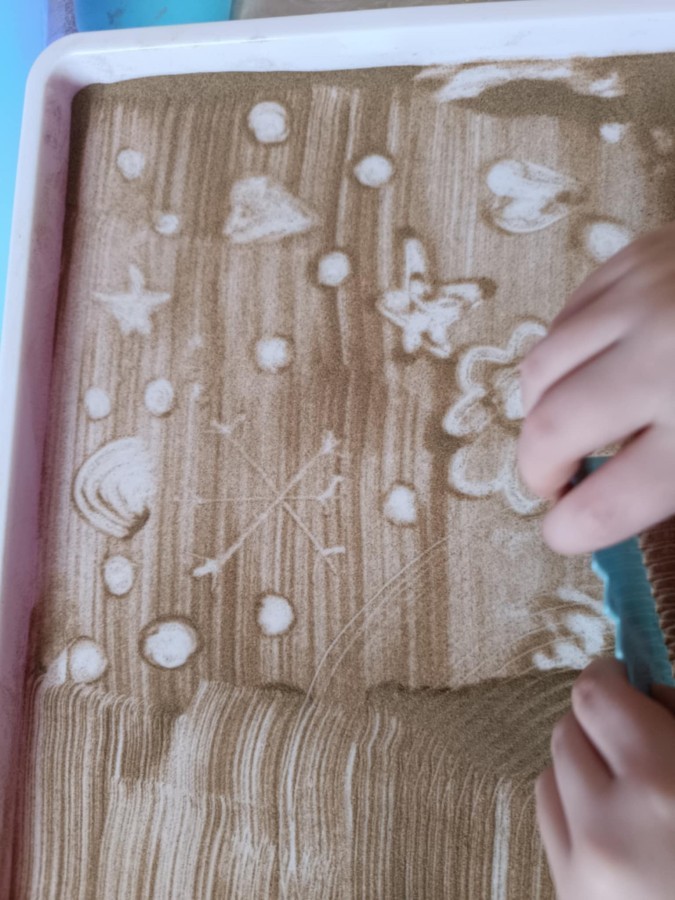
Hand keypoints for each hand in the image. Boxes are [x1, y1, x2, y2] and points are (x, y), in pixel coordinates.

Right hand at [518, 222, 674, 553]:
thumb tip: (607, 497)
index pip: (608, 501)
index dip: (571, 530)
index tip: (564, 532)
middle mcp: (666, 358)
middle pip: (552, 430)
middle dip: (538, 470)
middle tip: (555, 481)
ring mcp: (643, 298)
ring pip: (541, 370)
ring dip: (540, 411)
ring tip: (566, 426)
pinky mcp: (635, 257)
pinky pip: (563, 320)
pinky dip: (564, 358)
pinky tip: (589, 371)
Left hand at [537, 659, 674, 899]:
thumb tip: (648, 693)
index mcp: (662, 788)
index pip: (595, 696)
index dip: (613, 677)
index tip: (631, 680)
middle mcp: (606, 828)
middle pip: (566, 729)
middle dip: (600, 722)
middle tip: (640, 735)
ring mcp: (580, 872)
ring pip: (552, 773)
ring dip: (584, 764)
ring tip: (631, 785)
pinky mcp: (569, 899)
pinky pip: (552, 822)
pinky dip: (575, 806)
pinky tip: (617, 824)